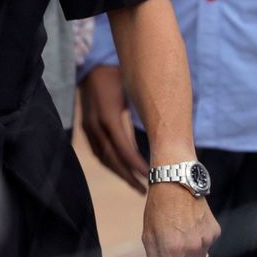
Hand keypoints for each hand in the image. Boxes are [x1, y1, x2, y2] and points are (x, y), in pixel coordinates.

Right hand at [79, 64, 147, 191]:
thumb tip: (170, 129)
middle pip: (112, 159)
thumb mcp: (132, 90)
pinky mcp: (86, 127)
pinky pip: (98, 151)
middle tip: (144, 190)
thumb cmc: (117, 75)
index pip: (123, 149)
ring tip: (136, 184)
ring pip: (103, 158)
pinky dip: (110, 162)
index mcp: (108, 117)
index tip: (150, 176)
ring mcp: (88, 127)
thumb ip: (144, 111)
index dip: (136, 165)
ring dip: (119, 172)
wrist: (90, 65)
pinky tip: (122, 168)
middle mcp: (95, 125)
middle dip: (128, 176)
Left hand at [141, 181, 219, 256]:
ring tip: (176, 241)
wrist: (177, 180)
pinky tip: (188, 229)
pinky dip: (197, 245)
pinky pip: (206, 247)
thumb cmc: (158, 207)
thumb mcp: (148, 235)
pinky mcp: (215, 231)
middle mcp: (192, 246)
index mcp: (172, 248)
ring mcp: (206, 239)